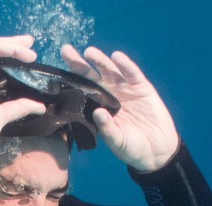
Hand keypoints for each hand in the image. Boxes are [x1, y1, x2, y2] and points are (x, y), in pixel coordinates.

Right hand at [0, 35, 45, 148]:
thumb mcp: (2, 116)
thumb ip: (19, 108)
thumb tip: (40, 107)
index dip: (7, 64)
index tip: (25, 63)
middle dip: (11, 48)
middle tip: (30, 46)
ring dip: (12, 44)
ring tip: (30, 44)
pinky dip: (8, 47)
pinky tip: (23, 50)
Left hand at [61, 45, 179, 170]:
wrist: (156, 149)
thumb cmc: (131, 147)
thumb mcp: (117, 141)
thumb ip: (107, 128)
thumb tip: (97, 113)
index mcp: (98, 107)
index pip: (81, 90)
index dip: (70, 79)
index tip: (55, 72)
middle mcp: (109, 94)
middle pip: (91, 75)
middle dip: (78, 63)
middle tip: (65, 50)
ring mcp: (125, 89)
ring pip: (110, 70)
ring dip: (100, 60)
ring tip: (89, 52)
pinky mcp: (142, 87)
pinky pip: (132, 73)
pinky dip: (125, 65)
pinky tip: (117, 57)